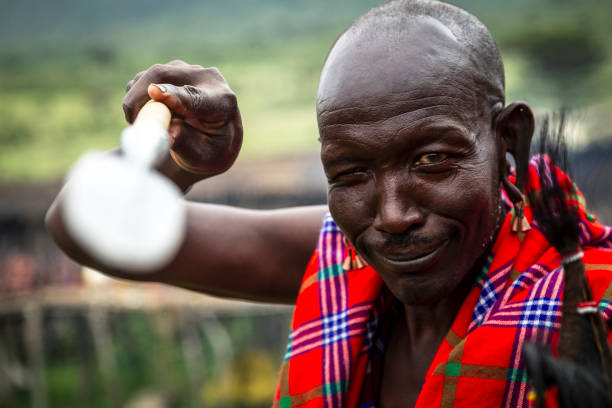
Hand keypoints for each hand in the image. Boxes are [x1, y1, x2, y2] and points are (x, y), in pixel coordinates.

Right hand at [123, 60, 242, 177]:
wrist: (218, 136)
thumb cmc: (210, 149)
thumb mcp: (202, 155)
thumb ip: (185, 143)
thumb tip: (167, 134)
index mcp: (222, 102)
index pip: (196, 97)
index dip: (174, 95)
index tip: (155, 93)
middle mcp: (207, 79)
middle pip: (163, 75)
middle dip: (139, 97)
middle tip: (133, 123)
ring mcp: (189, 70)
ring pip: (149, 76)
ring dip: (138, 100)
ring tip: (149, 124)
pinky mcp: (173, 69)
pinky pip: (144, 79)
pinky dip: (138, 97)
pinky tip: (151, 113)